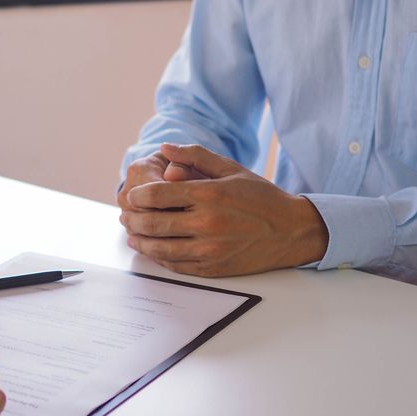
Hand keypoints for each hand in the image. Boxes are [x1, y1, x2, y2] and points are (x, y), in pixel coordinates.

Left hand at [120, 143, 328, 276]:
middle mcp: (207, 223)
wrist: (291, 231)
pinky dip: (159, 258)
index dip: (137, 196)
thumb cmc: (260, 197)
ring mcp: (210, 249)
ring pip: (160, 249)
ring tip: (132, 235)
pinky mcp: (213, 268)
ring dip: (140, 242)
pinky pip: (176, 265)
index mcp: (209, 195)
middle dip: (133, 219)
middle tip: (125, 216)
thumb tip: (165, 148)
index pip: (158, 195)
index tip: (131, 196)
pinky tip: (153, 250)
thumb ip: (196, 156)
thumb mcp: (231, 169)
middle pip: (153, 224)